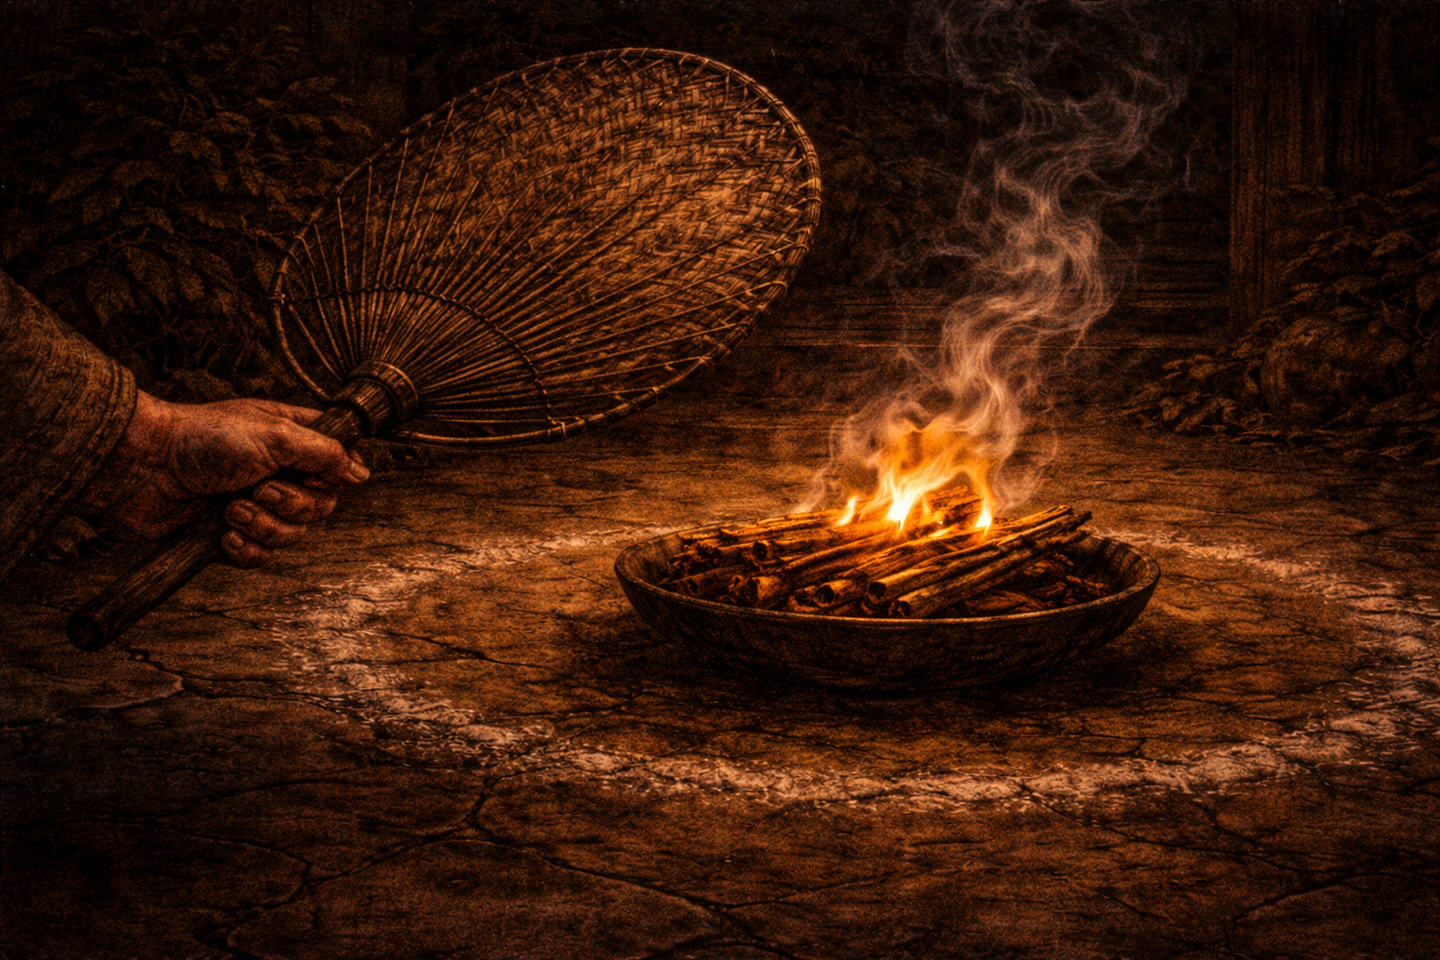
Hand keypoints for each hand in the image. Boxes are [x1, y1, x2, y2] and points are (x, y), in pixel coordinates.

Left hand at [81, 391, 369, 567]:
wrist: (143, 468)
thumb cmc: (204, 439)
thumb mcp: (275, 435)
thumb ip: (326, 454)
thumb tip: (362, 473)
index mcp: (295, 441)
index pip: (340, 464)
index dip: (335, 476)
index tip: (318, 474)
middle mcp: (280, 474)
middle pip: (321, 507)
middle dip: (291, 506)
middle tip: (259, 489)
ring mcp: (257, 505)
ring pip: (293, 536)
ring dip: (263, 526)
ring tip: (230, 509)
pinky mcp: (232, 535)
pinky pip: (262, 557)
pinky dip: (246, 549)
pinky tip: (223, 534)